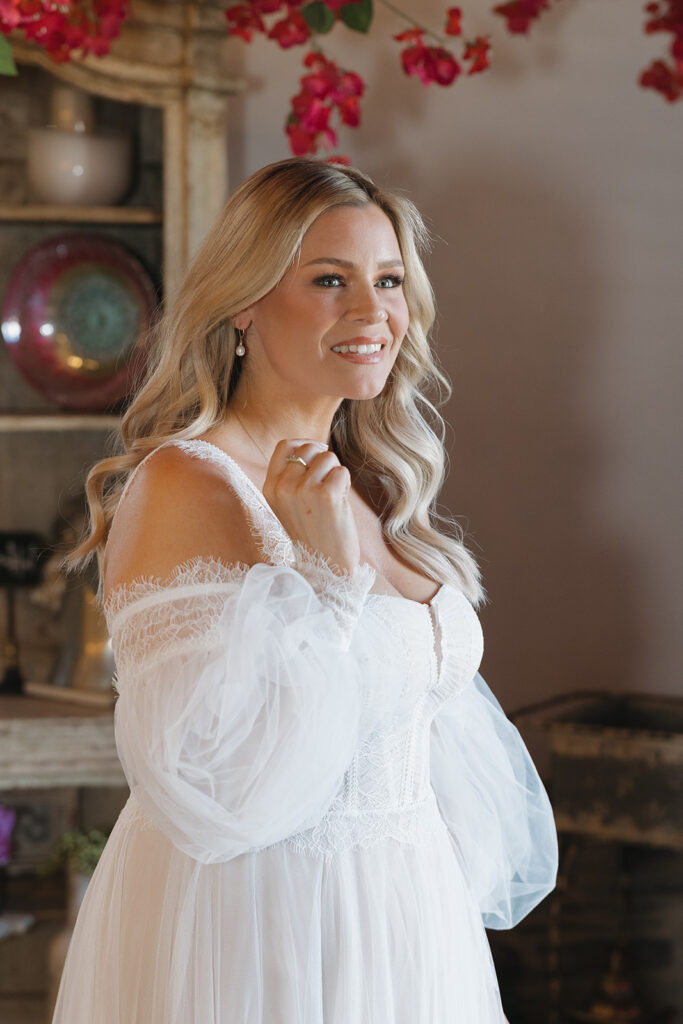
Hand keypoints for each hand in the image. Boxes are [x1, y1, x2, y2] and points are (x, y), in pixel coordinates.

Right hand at [262, 439, 360, 574]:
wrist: (325, 569)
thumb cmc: (312, 535)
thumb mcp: (288, 505)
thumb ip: (292, 478)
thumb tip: (313, 447)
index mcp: (270, 488)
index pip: (285, 446)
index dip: (305, 446)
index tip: (317, 457)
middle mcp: (283, 487)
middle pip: (309, 449)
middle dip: (324, 462)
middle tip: (326, 488)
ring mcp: (303, 490)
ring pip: (328, 457)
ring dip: (335, 475)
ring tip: (331, 500)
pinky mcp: (326, 495)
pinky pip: (342, 471)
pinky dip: (345, 485)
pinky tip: (340, 505)